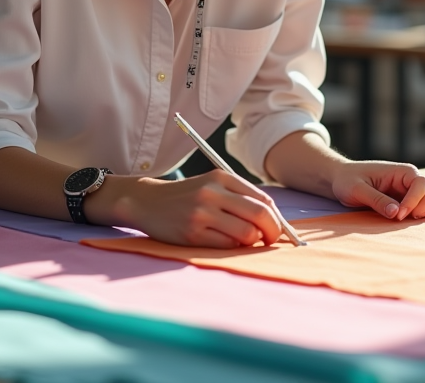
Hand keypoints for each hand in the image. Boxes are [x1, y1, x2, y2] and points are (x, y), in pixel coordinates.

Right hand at [102, 170, 283, 247]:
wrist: (147, 202)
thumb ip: (240, 196)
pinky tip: (225, 242)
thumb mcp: (212, 184)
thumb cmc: (187, 196)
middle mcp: (212, 192)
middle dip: (272, 232)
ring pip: (245, 234)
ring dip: (251, 242)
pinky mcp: (192, 234)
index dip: (276, 217)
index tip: (277, 228)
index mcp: (221, 177)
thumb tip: (274, 220)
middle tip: (270, 240)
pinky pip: (226, 246)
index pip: (263, 199)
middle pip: (259, 215)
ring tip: (244, 241)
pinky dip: (233, 248)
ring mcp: (201, 213)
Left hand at [328, 160, 424, 220]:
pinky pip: (418, 209)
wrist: (341, 179)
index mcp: (400, 171)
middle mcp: (408, 180)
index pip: (420, 184)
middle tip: (401, 219)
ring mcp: (407, 191)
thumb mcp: (357, 189)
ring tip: (402, 220)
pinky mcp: (404, 201)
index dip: (414, 200)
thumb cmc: (347, 180)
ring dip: (421, 212)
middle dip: (421, 208)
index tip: (399, 215)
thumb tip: (396, 213)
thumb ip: (377, 200)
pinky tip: (402, 221)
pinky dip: (416, 215)